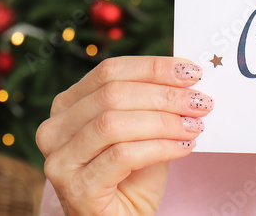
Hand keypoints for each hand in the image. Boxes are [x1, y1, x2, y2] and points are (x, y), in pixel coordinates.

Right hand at [36, 56, 211, 215]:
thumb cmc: (130, 181)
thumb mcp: (143, 134)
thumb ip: (154, 105)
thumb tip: (186, 76)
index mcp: (67, 106)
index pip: (108, 71)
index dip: (151, 67)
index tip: (190, 71)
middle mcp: (55, 129)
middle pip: (111, 94)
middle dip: (163, 94)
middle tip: (200, 100)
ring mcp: (60, 160)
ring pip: (113, 123)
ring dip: (163, 120)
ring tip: (195, 124)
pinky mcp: (75, 188)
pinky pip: (122, 156)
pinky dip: (159, 147)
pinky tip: (183, 148)